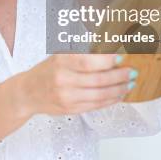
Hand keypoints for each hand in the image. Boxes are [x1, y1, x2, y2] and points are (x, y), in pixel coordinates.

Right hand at [15, 53, 136, 116]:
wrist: (28, 92)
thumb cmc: (47, 71)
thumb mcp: (60, 56)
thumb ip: (82, 54)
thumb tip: (110, 51)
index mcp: (61, 62)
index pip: (88, 62)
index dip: (107, 60)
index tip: (121, 56)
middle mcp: (63, 79)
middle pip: (98, 80)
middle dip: (120, 76)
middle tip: (132, 72)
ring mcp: (67, 97)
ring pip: (100, 95)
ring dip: (119, 89)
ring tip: (129, 83)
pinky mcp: (71, 109)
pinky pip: (96, 105)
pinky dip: (111, 100)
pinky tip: (119, 94)